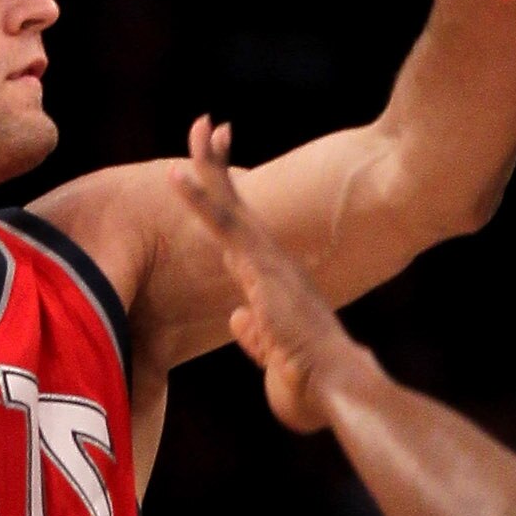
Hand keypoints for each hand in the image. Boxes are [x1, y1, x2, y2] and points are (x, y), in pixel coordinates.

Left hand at [173, 119, 365, 433]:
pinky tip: (177, 174)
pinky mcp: (261, 267)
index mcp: (275, 285)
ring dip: (210, 166)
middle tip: (210, 127)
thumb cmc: (314, 386)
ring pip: (231, 205)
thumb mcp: (275, 360)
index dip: (226, 203)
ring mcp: (269, 262)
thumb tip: (238, 318)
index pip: (242, 235)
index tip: (218, 175)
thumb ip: (255, 336)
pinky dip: (200, 197)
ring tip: (199, 126)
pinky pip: (224, 225)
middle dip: (221, 166)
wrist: (338, 389)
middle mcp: (274, 265)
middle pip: (238, 207)